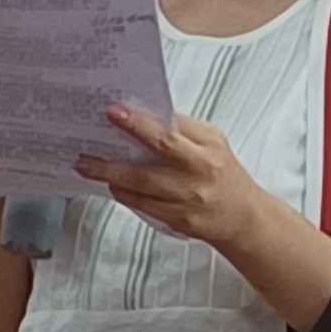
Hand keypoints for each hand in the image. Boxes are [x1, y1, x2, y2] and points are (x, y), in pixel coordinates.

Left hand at [81, 102, 280, 255]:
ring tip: (87, 167)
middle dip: (119, 150)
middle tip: (90, 144)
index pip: (171, 131)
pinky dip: (124, 193)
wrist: (243, 218)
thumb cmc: (223, 175)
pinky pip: (143, 205)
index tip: (115, 112)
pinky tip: (112, 184)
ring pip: (142, 185)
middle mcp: (200, 172)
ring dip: (111, 175)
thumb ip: (183, 130)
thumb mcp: (213, 144)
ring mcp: (189, 198)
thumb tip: (142, 116)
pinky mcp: (180, 219)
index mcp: (209, 147)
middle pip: (155, 157)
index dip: (140, 122)